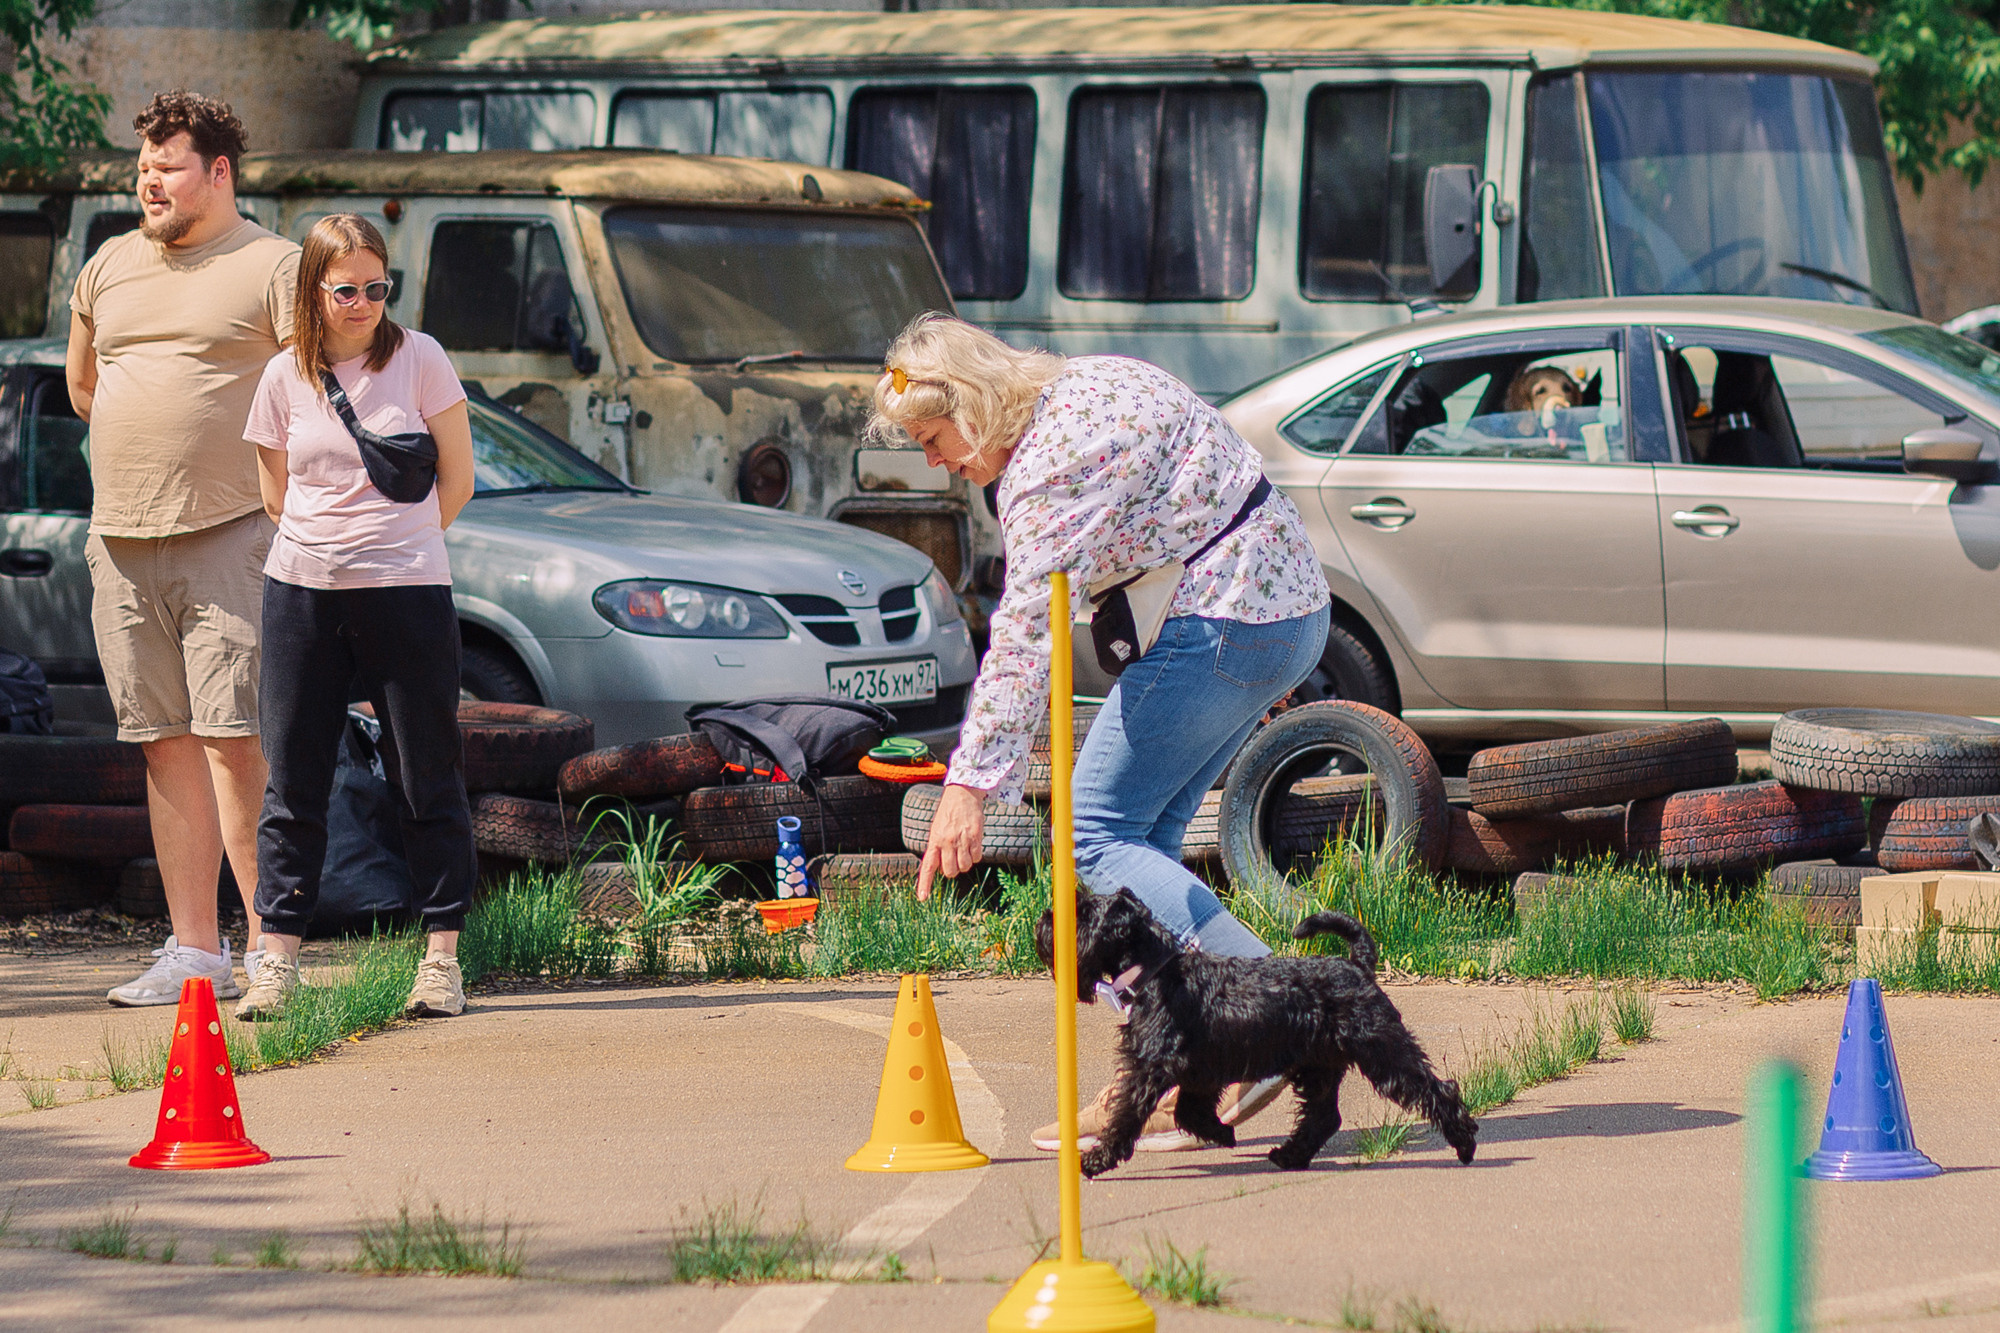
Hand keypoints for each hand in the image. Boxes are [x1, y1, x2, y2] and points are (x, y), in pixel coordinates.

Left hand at [916, 784, 987, 899]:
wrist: (962, 794)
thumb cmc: (948, 813)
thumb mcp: (937, 829)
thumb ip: (938, 848)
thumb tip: (941, 868)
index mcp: (934, 840)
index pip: (928, 867)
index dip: (925, 884)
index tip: (923, 898)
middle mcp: (947, 842)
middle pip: (950, 872)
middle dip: (953, 869)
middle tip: (954, 858)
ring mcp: (962, 840)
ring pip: (965, 867)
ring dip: (966, 862)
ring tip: (964, 848)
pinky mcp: (976, 837)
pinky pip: (977, 858)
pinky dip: (976, 855)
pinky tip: (972, 844)